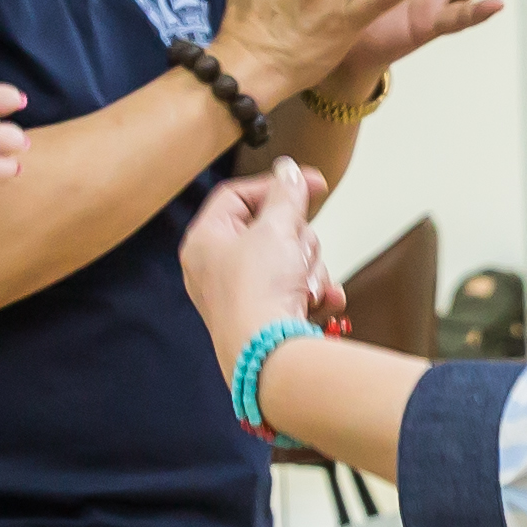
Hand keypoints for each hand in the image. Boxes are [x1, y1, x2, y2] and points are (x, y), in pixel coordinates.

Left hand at [182, 159, 328, 361]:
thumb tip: (287, 171)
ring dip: (308, 267)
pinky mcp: (265, 314)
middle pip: (270, 228)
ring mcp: (241, 293)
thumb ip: (286, 194)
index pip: (238, 195)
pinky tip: (322, 299)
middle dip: (297, 239)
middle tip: (297, 250)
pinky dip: (312, 291)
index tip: (311, 183)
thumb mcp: (275, 229)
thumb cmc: (257, 293)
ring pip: (289, 258)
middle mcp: (217, 267)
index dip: (276, 186)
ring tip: (303, 285)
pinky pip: (296, 288)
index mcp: (205, 240)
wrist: (270, 355)